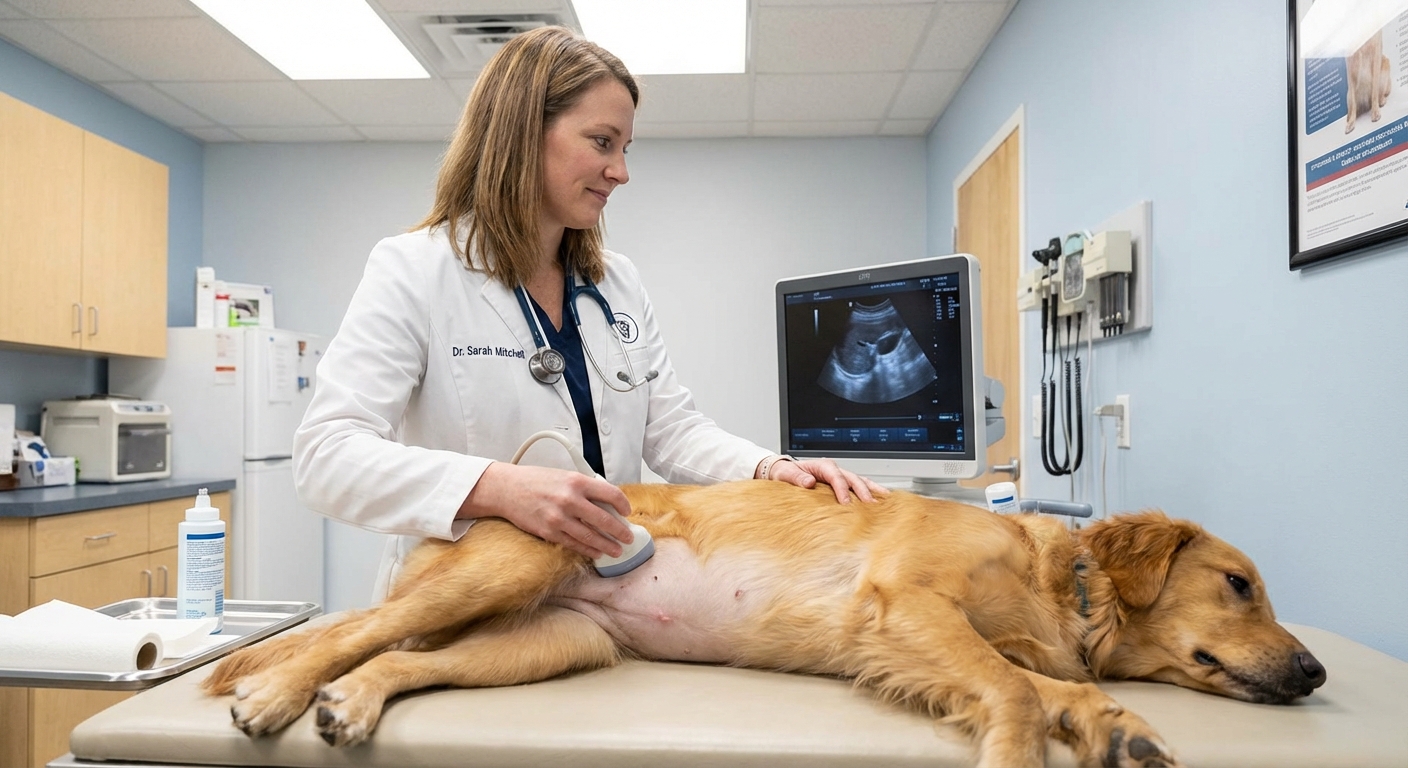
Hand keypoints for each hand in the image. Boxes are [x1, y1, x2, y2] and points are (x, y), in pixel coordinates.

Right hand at [458, 463, 633, 559]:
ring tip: (617, 550)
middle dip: (620, 531)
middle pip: (604, 520)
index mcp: (576, 481)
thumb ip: (585, 487)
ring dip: (607, 545)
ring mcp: (559, 518)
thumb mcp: (564, 475)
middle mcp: (570, 499)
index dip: (623, 505)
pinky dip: (587, 549)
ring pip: (591, 536)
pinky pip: (574, 544)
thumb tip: (606, 501)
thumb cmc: (535, 481)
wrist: (507, 489)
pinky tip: (596, 552)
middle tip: (628, 538)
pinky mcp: (549, 532)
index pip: (610, 494)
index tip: (627, 512)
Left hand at [765, 458, 888, 503]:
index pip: (836, 477)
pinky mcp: (842, 485)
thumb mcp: (786, 474)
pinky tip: (880, 500)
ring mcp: (840, 477)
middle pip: (853, 479)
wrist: (785, 473)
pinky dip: (870, 492)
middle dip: (863, 491)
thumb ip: (796, 478)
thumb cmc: (785, 473)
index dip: (842, 489)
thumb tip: (809, 482)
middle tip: (870, 505)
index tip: (846, 502)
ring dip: (872, 490)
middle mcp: (834, 470)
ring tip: (885, 500)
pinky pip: (858, 488)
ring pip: (860, 481)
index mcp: (823, 466)